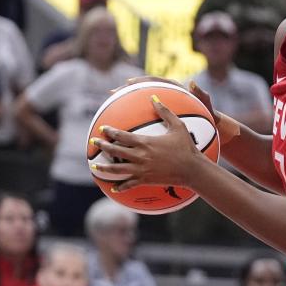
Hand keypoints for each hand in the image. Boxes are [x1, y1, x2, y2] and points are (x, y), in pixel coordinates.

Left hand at [89, 96, 204, 191]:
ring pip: (117, 169)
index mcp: (145, 142)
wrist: (191, 169)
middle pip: (115, 151)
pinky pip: (128, 184)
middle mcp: (139, 156)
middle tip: (94, 143)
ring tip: (95, 165)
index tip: (103, 128)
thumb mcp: (178, 126)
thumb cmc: (186, 146)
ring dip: (104, 167)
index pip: (122, 136)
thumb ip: (165, 111)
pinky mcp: (145, 180)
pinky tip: (113, 188)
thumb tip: (154, 97)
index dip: (110, 131)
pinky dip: (120, 187)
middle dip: (102, 146)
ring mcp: (141, 169)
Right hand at [120, 76, 219, 123]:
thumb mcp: (206, 103)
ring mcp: (162, 104)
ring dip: (127, 102)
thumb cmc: (208, 112)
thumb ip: (200, 92)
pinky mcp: (161, 114)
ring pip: (141, 101)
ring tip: (111, 105)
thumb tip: (192, 82)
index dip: (142, 80)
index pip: (155, 81)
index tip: (129, 82)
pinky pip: (145, 114)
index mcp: (175, 88)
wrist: (210, 122)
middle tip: (113, 93)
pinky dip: (135, 117)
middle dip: (128, 90)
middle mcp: (166, 94)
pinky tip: (123, 126)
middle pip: (143, 89)